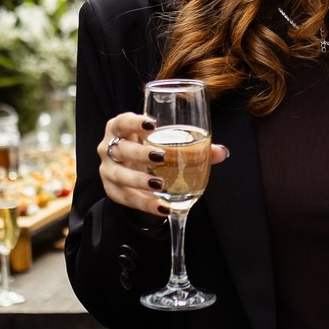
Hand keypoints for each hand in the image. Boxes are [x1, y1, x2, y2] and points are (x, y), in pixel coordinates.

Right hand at [96, 111, 229, 216]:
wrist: (136, 173)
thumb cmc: (152, 149)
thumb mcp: (168, 144)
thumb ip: (196, 148)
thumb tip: (221, 152)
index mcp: (121, 128)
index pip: (122, 121)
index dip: (134, 122)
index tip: (152, 124)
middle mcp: (109, 148)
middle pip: (120, 149)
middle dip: (140, 153)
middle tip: (161, 157)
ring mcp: (107, 170)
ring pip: (119, 175)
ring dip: (139, 181)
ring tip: (160, 185)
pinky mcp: (112, 191)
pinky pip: (126, 199)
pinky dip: (145, 204)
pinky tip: (162, 207)